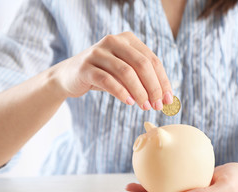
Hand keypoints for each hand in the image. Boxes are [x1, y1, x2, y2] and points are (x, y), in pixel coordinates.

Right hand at [51, 31, 172, 109]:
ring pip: (126, 72)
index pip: (153, 60)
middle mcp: (114, 41)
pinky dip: (121, 92)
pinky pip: (107, 80)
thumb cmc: (103, 75)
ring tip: (144, 106)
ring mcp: (98, 52)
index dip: (163, 81)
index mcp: (128, 39)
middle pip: (142, 64)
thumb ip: (142, 79)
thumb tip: (166, 98)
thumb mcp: (124, 73)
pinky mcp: (86, 67)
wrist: (69, 76)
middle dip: (153, 87)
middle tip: (157, 105)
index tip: (169, 100)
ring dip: (139, 92)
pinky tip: (129, 102)